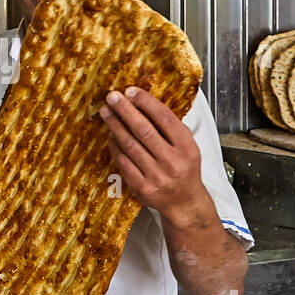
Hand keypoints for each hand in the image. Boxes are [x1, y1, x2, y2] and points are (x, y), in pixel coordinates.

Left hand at [98, 86, 210, 226]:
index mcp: (187, 148)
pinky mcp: (142, 187)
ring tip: (106, 112)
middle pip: (144, 130)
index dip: (146, 103)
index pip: (165, 119)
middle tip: (112, 97)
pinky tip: (110, 135)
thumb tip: (144, 103)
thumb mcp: (188, 147)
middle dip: (125, 111)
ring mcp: (156, 176)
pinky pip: (123, 162)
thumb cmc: (185, 169)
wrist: (185, 203)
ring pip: (131, 145)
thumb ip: (172, 129)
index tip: (131, 91)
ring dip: (115, 126)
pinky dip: (115, 146)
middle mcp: (172, 162)